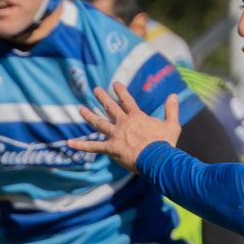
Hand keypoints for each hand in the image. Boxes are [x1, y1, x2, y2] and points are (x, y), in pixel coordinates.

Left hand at [65, 82, 179, 172]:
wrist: (156, 158)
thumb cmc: (165, 143)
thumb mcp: (172, 124)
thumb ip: (171, 109)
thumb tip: (174, 95)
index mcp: (137, 117)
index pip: (127, 100)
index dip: (120, 91)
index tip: (114, 84)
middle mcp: (123, 123)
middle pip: (110, 108)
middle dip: (102, 98)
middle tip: (95, 90)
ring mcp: (115, 135)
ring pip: (99, 123)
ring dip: (89, 116)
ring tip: (81, 110)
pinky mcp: (110, 148)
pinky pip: (92, 147)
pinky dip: (81, 146)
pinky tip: (69, 143)